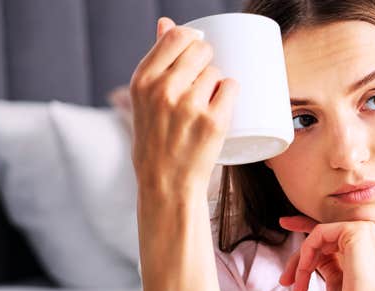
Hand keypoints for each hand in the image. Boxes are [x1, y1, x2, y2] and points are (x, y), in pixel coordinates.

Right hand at [129, 17, 238, 196]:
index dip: (193, 40)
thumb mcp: (144, 99)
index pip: (176, 37)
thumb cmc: (156, 139)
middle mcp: (163, 90)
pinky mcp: (213, 121)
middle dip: (208, 62)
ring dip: (217, 84)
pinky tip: (222, 105)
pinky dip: (231, 94)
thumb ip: (157, 61)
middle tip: (204, 83)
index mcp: (143, 80)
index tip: (197, 51)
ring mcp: (189, 105)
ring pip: (217, 72)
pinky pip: (232, 88)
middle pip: (202, 51)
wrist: (166, 184)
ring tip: (205, 105)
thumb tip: (167, 22)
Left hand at [278, 216, 374, 290]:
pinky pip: (318, 234)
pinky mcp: (356, 230)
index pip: (331, 233)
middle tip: (285, 280)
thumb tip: (311, 255)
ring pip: (317, 236)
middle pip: (321, 237)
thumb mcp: (337, 280)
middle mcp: (368, 232)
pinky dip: (306, 254)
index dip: (305, 225)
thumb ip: (327, 262)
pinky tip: (304, 272)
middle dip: (298, 259)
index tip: (285, 223)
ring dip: (301, 262)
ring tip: (298, 287)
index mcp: (366, 244)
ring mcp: (364, 228)